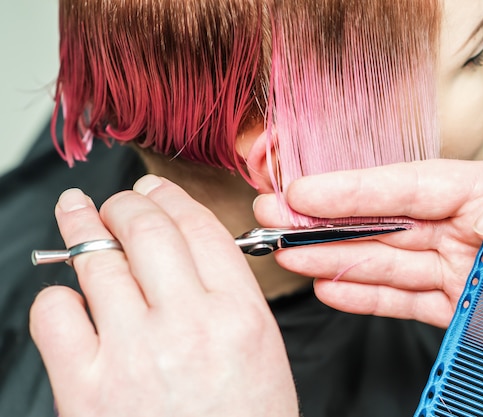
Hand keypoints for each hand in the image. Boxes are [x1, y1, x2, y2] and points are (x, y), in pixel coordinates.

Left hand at [30, 175, 297, 416]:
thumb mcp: (261, 354)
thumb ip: (228, 298)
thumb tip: (184, 251)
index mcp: (241, 316)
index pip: (199, 229)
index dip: (171, 198)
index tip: (154, 188)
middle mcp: (189, 326)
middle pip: (147, 230)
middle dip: (125, 203)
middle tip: (115, 200)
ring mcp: (134, 354)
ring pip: (97, 260)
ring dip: (82, 226)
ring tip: (77, 212)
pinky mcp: (87, 389)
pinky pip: (57, 314)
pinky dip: (58, 297)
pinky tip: (70, 299)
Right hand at [254, 155, 482, 379]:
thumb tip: (482, 212)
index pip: (406, 189)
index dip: (352, 191)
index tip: (303, 193)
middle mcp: (466, 229)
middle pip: (382, 224)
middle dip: (325, 221)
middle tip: (275, 218)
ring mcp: (463, 272)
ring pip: (385, 263)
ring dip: (335, 258)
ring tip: (291, 255)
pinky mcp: (467, 314)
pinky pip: (406, 303)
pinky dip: (367, 296)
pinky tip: (332, 288)